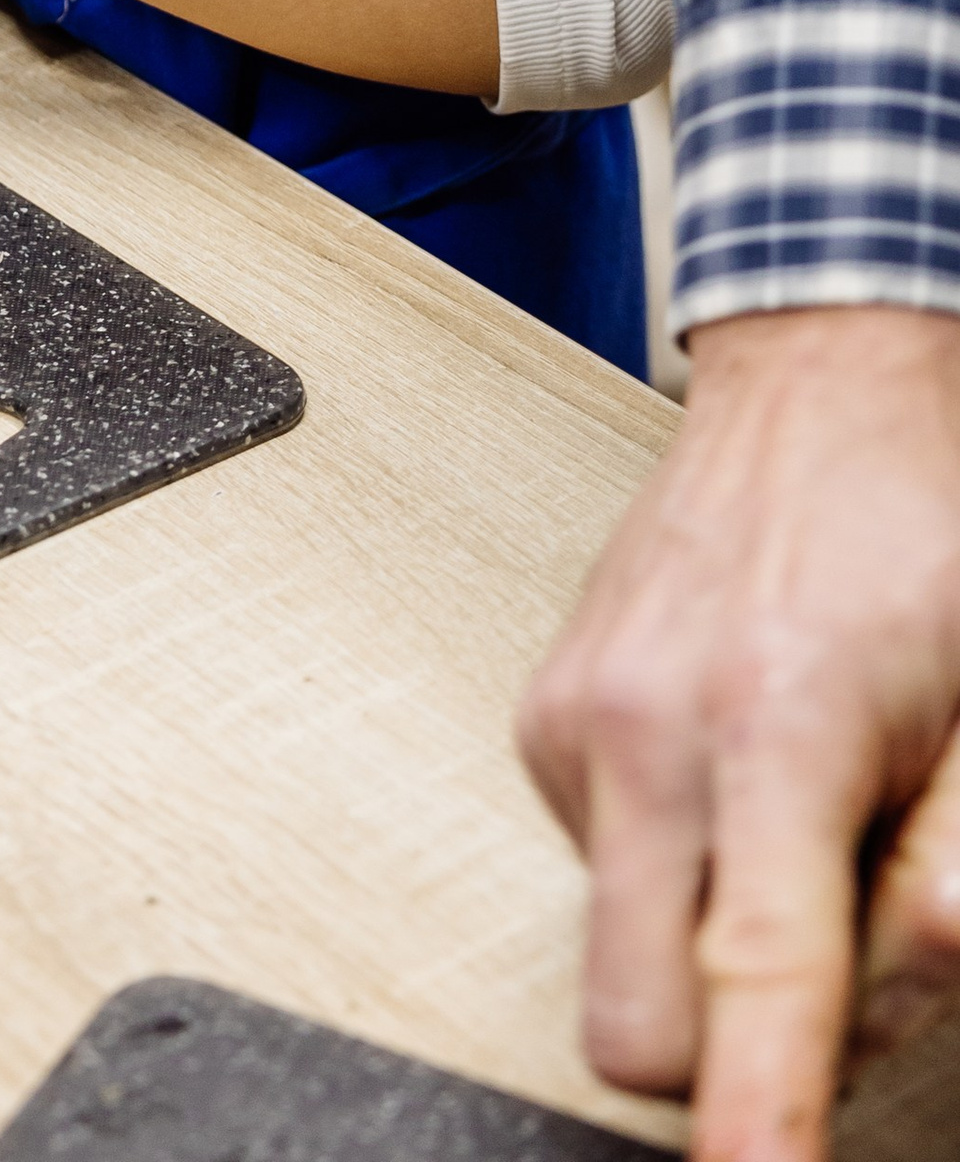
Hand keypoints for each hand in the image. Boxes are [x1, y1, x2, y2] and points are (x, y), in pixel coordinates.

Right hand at [518, 305, 959, 1158]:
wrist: (822, 378)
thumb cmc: (929, 527)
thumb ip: (957, 876)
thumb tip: (881, 1007)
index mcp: (776, 726)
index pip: (759, 980)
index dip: (755, 1119)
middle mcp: (646, 726)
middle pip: (639, 1022)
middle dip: (731, 1048)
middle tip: (842, 936)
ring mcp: (578, 717)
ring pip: (624, 951)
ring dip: (715, 934)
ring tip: (807, 807)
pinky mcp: (546, 712)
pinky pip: (609, 866)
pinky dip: (683, 857)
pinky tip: (747, 760)